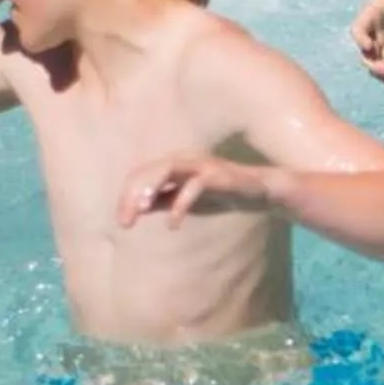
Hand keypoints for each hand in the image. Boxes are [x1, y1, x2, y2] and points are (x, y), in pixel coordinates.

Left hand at [118, 154, 276, 229]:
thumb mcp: (184, 200)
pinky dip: (181, 203)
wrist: (259, 191)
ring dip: (151, 188)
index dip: (128, 197)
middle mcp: (184, 160)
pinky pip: (194, 186)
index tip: (123, 222)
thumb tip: (137, 208)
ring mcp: (201, 165)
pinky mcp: (218, 175)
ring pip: (167, 169)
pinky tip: (173, 223)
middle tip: (125, 222)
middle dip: (133, 194)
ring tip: (142, 209)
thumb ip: (162, 201)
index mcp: (174, 166)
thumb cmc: (220, 194)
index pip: (141, 176)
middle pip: (149, 170)